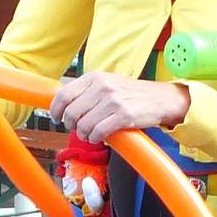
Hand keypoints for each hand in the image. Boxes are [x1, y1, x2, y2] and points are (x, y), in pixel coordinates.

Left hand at [50, 71, 190, 142]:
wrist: (161, 98)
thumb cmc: (132, 94)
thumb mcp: (107, 83)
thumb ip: (87, 91)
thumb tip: (62, 106)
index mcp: (95, 77)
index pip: (64, 95)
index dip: (55, 110)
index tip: (57, 118)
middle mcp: (102, 87)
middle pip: (71, 113)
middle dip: (72, 126)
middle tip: (79, 129)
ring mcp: (113, 101)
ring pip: (83, 126)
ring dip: (84, 135)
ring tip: (91, 134)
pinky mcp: (123, 115)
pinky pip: (98, 133)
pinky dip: (96, 138)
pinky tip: (100, 137)